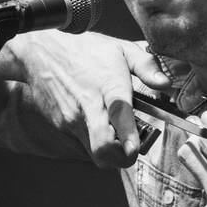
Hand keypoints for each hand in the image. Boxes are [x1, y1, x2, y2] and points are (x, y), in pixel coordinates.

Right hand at [0, 30, 172, 167]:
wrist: (40, 52)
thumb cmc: (86, 50)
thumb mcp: (120, 49)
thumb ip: (146, 66)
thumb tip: (165, 84)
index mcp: (108, 85)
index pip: (118, 115)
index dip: (126, 137)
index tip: (133, 149)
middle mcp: (88, 107)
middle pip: (102, 149)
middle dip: (121, 157)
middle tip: (132, 146)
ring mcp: (71, 119)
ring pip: (94, 150)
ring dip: (109, 147)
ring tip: (116, 126)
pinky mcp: (62, 125)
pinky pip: (84, 142)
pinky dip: (95, 137)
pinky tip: (98, 118)